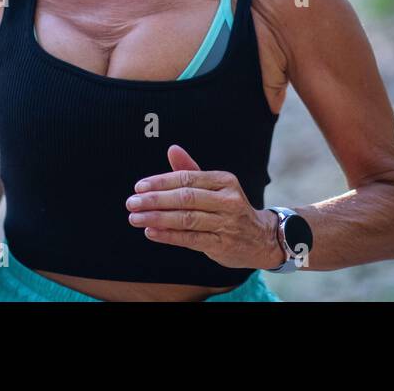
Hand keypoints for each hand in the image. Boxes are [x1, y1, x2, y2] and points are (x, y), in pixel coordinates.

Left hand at [127, 144, 280, 269]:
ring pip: (186, 219)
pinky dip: (169, 235)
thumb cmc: (230, 208)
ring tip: (135, 218)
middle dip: (155, 200)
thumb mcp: (216, 186)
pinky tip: (151, 232)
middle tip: (132, 202)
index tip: (139, 187)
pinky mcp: (222, 245)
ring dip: (157, 218)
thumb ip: (191, 170)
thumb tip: (172, 149)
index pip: (187, 178)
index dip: (161, 181)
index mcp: (224, 181)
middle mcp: (227, 200)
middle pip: (186, 198)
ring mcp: (226, 223)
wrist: (261, 238)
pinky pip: (191, 239)